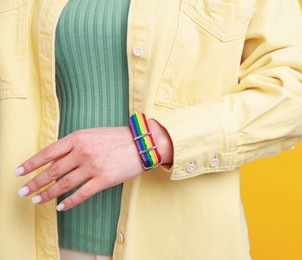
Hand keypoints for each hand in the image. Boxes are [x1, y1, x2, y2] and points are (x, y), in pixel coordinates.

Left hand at [15, 120, 172, 210]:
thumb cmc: (117, 137)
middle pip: (52, 171)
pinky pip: (82, 194)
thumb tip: (53, 160)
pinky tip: (61, 207)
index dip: (31, 164)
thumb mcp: (92, 134)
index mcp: (78, 138)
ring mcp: (93, 166)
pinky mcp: (104, 179)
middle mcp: (83, 152)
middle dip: (35, 183)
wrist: (142, 143)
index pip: (48, 153)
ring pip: (64, 184)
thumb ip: (73, 145)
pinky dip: (69, 202)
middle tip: (23, 191)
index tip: (18, 172)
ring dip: (48, 194)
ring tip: (37, 200)